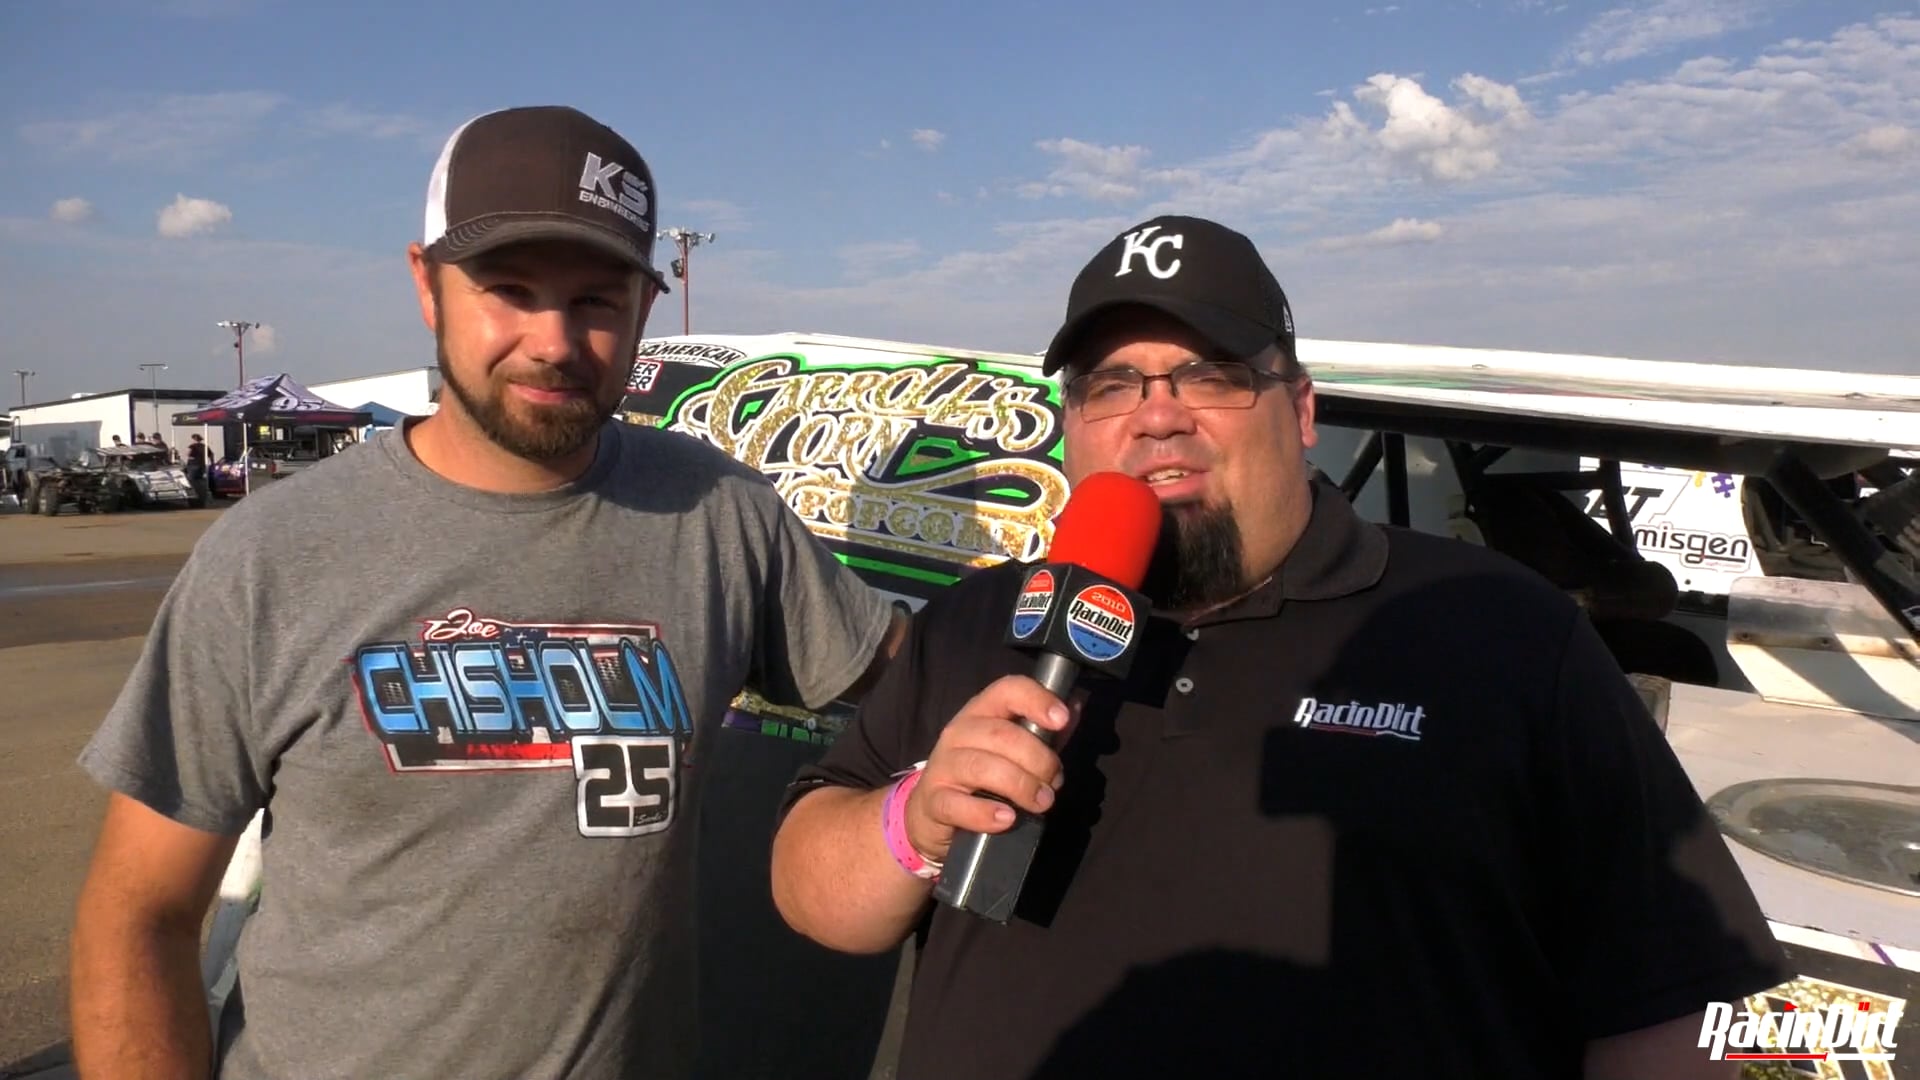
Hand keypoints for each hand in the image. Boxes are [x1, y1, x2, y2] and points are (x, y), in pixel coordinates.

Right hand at [903, 675, 1071, 862]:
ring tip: (1041, 803)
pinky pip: (958, 804)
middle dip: (1038, 759)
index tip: (1061, 719)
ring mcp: (942, 766)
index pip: (1006, 690)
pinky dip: (986, 813)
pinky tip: (1007, 818)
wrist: (934, 813)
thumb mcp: (1014, 752)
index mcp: (981, 713)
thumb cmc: (982, 777)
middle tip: (1054, 783)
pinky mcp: (934, 800)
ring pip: (982, 766)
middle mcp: (958, 733)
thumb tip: (1076, 708)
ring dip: (1021, 785)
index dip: (1036, 700)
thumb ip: (1046, 734)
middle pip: (1001, 734)